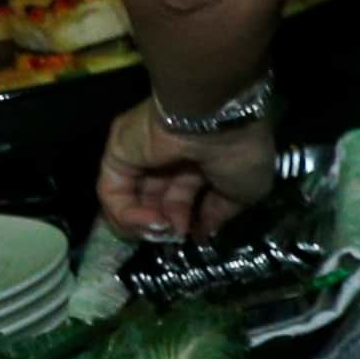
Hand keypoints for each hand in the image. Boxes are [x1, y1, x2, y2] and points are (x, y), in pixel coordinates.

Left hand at [99, 96, 280, 244]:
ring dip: (145, 225)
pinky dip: (127, 215)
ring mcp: (140, 158)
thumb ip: (220, 214)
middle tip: (176, 237)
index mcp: (199, 161)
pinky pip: (114, 194)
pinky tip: (151, 221)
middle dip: (167, 225)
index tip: (195, 235)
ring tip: (164, 231)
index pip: (184, 197)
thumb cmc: (239, 153)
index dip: (189, 220)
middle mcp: (168, 159)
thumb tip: (201, 232)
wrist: (214, 122)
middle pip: (157, 202)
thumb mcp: (246, 192)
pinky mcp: (117, 158)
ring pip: (131, 201)